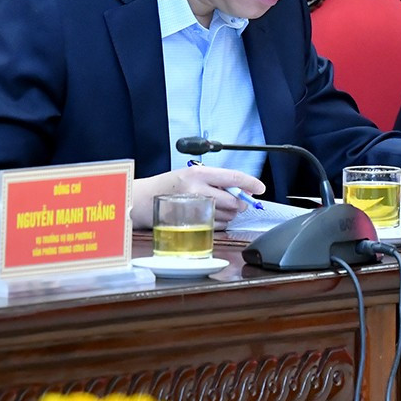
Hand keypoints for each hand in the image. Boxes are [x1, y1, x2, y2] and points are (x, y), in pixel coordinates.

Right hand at [131, 167, 264, 227]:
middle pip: (233, 200)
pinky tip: (207, 218)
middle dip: (238, 204)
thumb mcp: (189, 176)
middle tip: (234, 204)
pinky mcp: (190, 224)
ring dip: (228, 215)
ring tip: (211, 209)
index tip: (261, 188)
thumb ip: (214, 182)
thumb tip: (241, 192)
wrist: (140, 200)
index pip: (232, 177)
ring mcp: (193, 207)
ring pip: (227, 215)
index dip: (250, 183)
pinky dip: (218, 224)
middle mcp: (197, 188)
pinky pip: (217, 226)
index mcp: (198, 173)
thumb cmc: (166, 187)